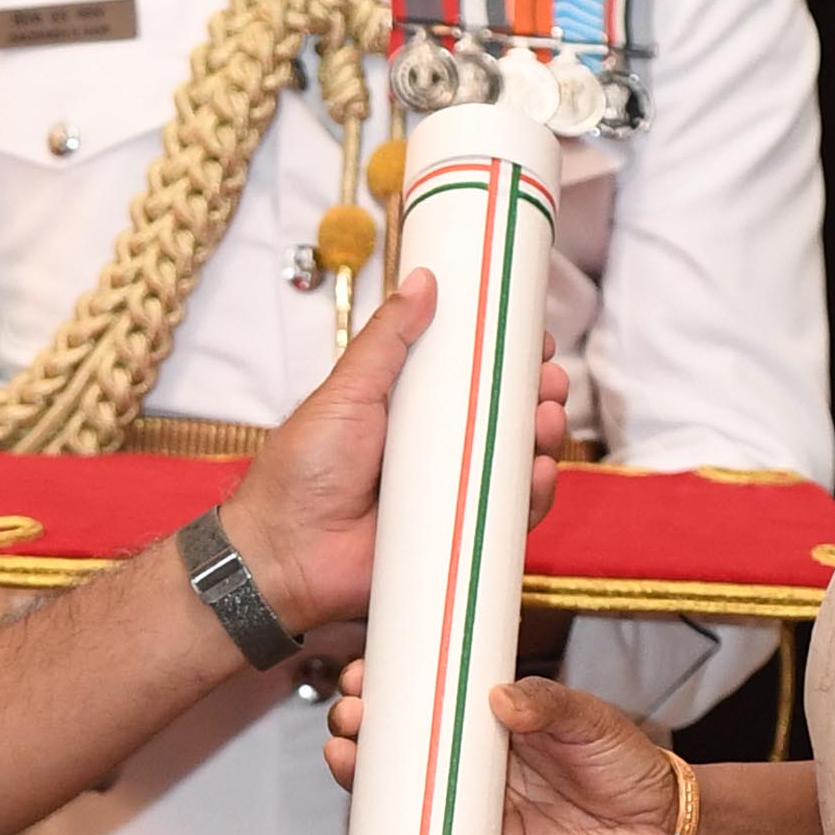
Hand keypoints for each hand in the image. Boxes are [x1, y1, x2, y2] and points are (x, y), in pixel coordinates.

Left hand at [219, 270, 570, 641]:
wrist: (285, 554)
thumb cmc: (303, 472)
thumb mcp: (346, 392)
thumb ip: (386, 340)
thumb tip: (422, 280)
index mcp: (413, 411)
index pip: (474, 377)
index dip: (510, 357)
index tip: (536, 338)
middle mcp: (439, 451)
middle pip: (506, 418)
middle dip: (537, 395)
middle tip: (549, 380)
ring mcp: (452, 496)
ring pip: (515, 466)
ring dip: (543, 438)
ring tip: (548, 418)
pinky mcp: (459, 539)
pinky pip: (508, 520)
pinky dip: (533, 497)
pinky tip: (542, 472)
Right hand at [324, 664, 680, 834]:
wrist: (659, 831)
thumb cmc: (626, 763)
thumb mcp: (590, 718)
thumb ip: (548, 703)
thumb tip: (498, 697)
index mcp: (498, 716)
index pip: (435, 695)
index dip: (395, 684)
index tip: (365, 673)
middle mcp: (479, 757)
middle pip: (408, 739)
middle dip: (367, 723)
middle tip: (350, 711)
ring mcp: (478, 799)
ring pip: (409, 785)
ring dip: (368, 771)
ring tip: (342, 750)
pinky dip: (400, 824)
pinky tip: (371, 807)